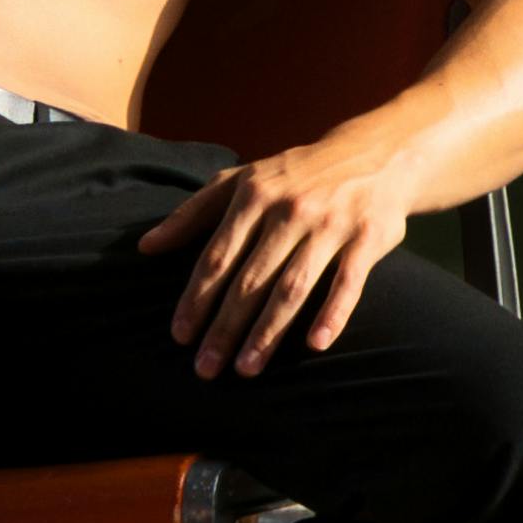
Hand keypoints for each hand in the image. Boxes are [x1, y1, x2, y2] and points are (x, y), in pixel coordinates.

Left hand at [138, 144, 407, 382]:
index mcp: (253, 195)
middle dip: (225, 327)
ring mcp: (330, 224)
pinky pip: (348, 283)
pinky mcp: (368, 238)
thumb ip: (192, 213)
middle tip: (206, 368)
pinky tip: (314, 345)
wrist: (376, 154)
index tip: (180, 336)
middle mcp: (289, 210)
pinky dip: (333, 313)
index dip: (196, 298)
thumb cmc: (295, 175)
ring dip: (268, 331)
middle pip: (250, 280)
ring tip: (246, 369)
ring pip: (292, 286)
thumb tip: (146, 247)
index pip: (216, 256)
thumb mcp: (242, 180)